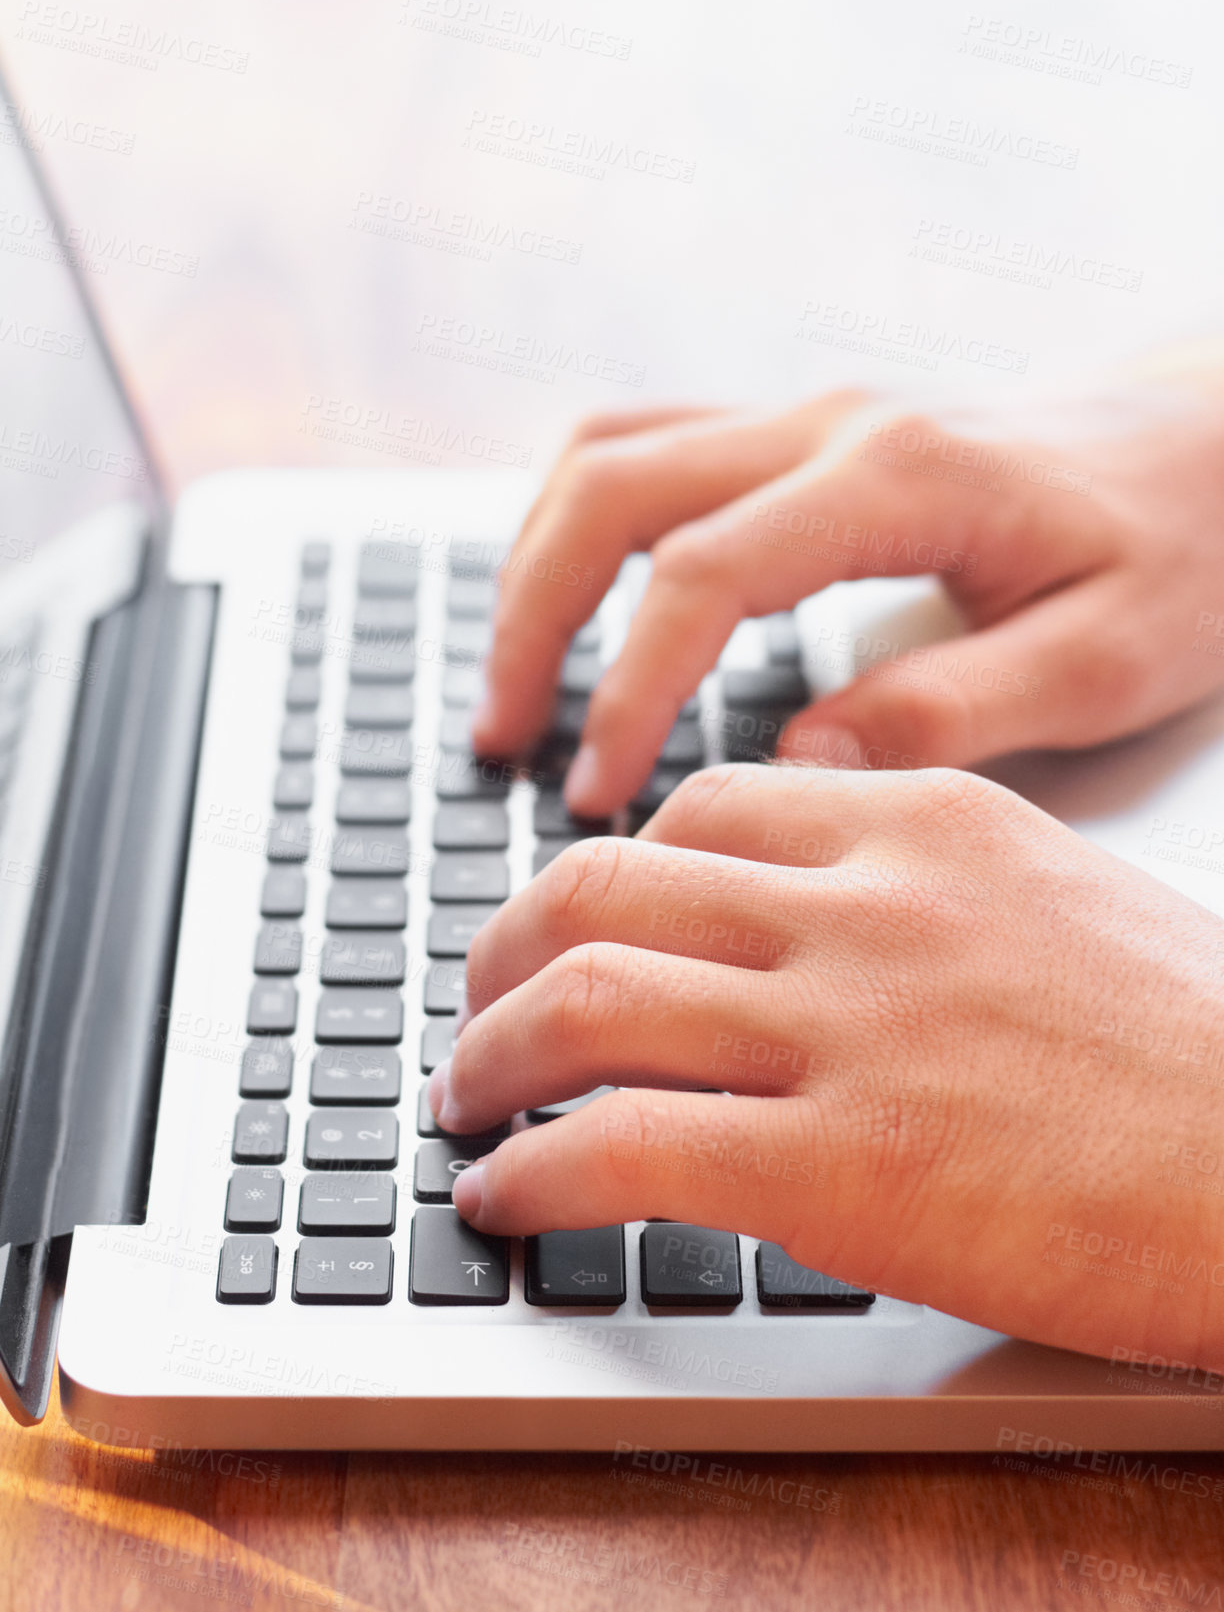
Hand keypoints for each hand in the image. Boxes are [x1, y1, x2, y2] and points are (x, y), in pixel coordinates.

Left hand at [431, 764, 1223, 1368]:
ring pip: (588, 997)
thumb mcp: (1051, 900)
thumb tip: (802, 927)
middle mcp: (867, 904)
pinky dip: (532, 1168)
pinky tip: (506, 1195)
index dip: (612, 870)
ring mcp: (847, 1030)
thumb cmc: (1196, 1049)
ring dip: (493, 1052)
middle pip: (608, 882)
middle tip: (484, 1001)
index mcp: (923, 823)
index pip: (704, 807)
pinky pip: (623, 1144)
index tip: (582, 921)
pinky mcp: (843, 1167)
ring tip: (467, 1098)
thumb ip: (913, 890)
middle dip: (510, 946)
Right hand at [471, 388, 1223, 814]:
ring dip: (537, 567)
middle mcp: (829, 427)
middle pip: (610, 487)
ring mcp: (807, 420)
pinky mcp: (800, 439)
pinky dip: (583, 531)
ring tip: (514, 688)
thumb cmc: (1176, 554)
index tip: (594, 791)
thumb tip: (793, 768)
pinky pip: (647, 450)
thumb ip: (946, 711)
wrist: (1208, 450)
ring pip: (609, 455)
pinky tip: (578, 610)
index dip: (626, 687)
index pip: (703, 573)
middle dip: (531, 618)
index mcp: (898, 478)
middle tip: (505, 739)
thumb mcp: (1099, 656)